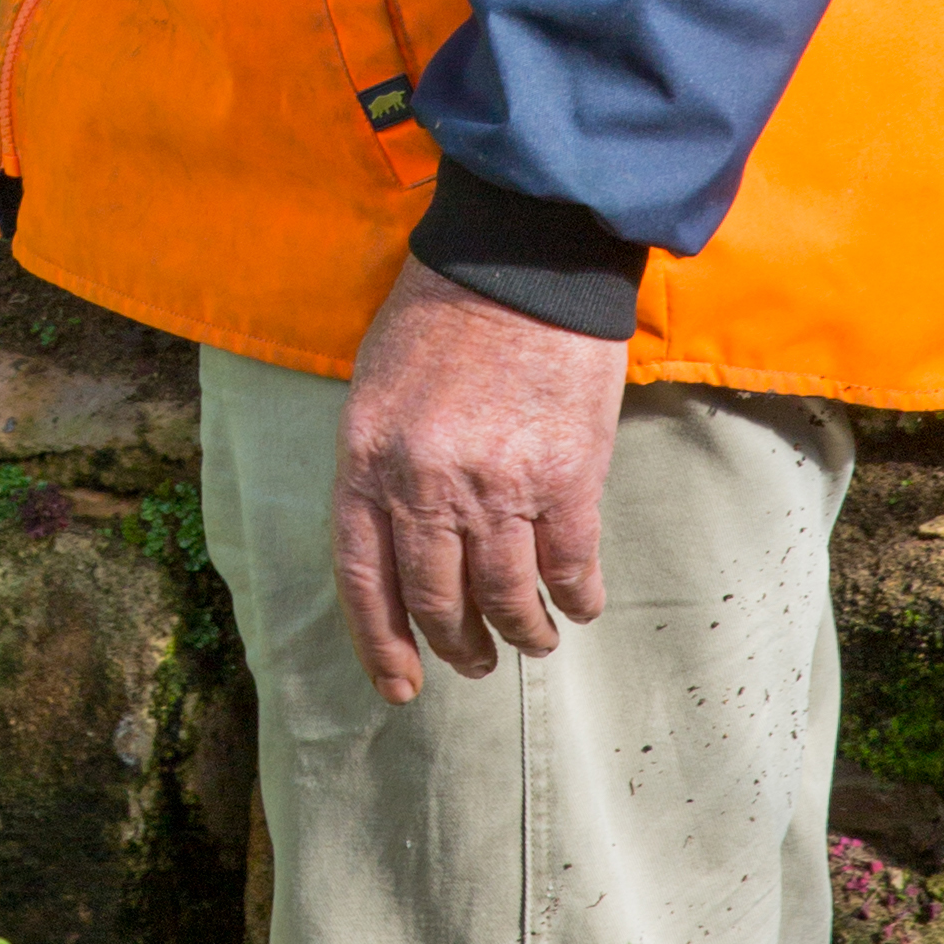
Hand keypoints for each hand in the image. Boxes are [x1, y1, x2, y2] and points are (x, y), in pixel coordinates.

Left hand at [330, 258, 626, 702]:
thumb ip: (383, 466)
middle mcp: (426, 484)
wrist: (522, 258)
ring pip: (506, 596)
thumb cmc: (441, 314)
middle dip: (456, 645)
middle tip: (473, 662)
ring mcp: (498, 486)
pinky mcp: (567, 478)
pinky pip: (571, 566)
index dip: (381, 642)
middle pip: (437, 599)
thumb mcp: (378, 388)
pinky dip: (577, 597)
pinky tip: (579, 605)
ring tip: (530, 642)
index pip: (364, 579)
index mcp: (367, 459)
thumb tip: (402, 543)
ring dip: (520, 632)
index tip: (400, 685)